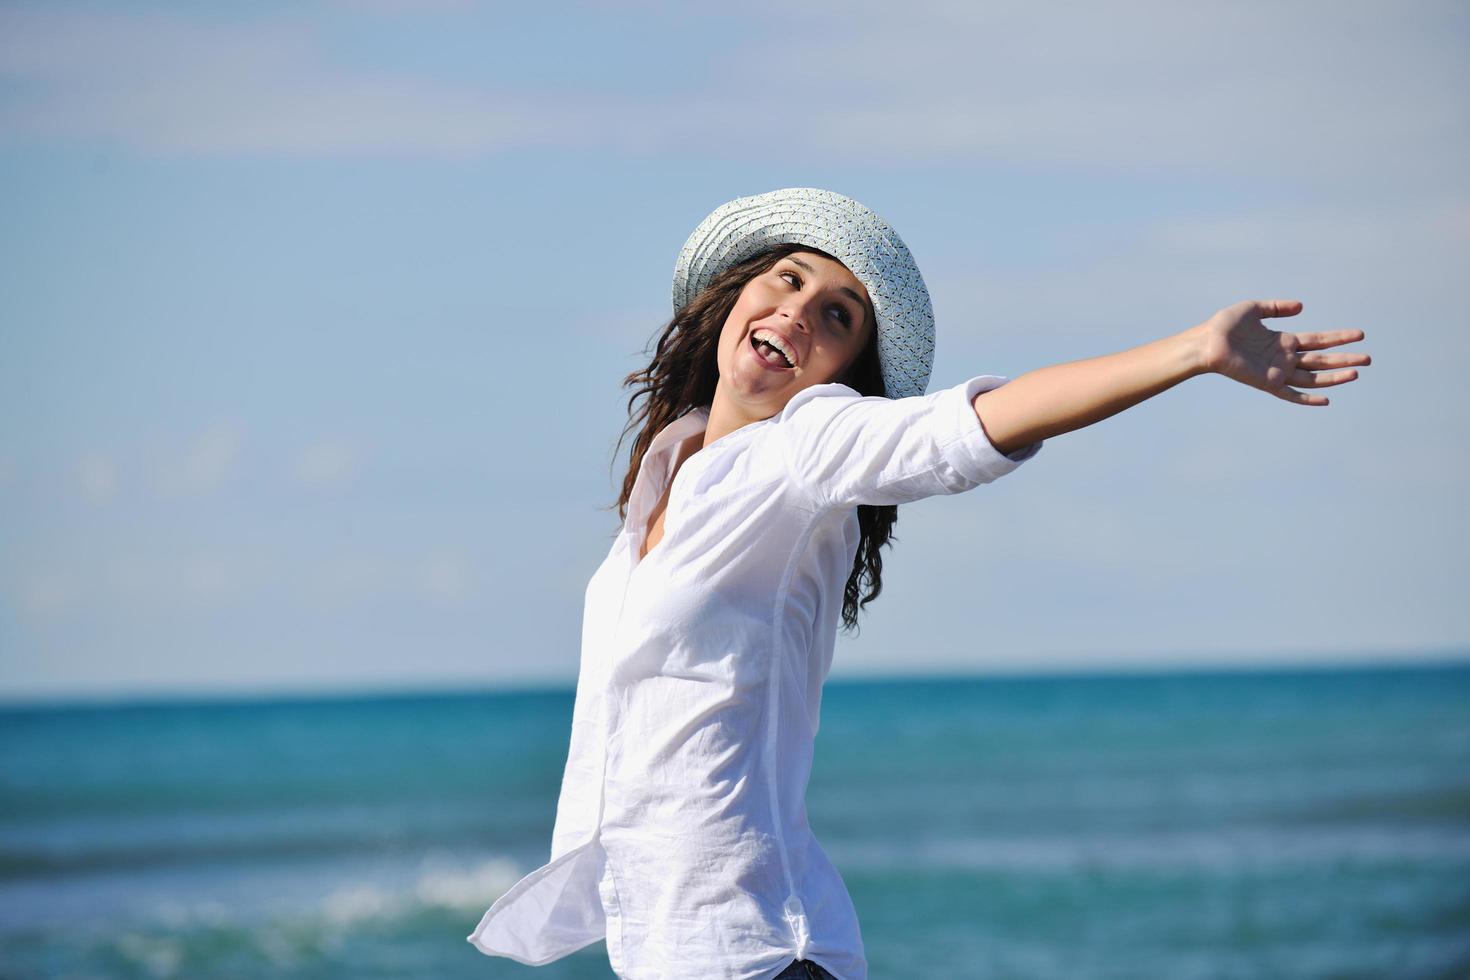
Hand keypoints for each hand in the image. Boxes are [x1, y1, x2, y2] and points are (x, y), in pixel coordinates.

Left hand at [1196, 299, 1369, 405]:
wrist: (1206, 342)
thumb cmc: (1224, 326)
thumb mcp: (1254, 309)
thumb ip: (1278, 307)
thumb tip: (1302, 306)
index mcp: (1283, 341)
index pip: (1318, 340)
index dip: (1339, 338)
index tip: (1360, 334)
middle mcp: (1284, 358)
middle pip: (1322, 360)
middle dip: (1345, 359)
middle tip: (1369, 358)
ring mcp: (1277, 372)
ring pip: (1313, 377)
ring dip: (1335, 376)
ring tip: (1357, 372)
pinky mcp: (1267, 383)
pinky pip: (1291, 395)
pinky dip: (1307, 399)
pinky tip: (1326, 400)